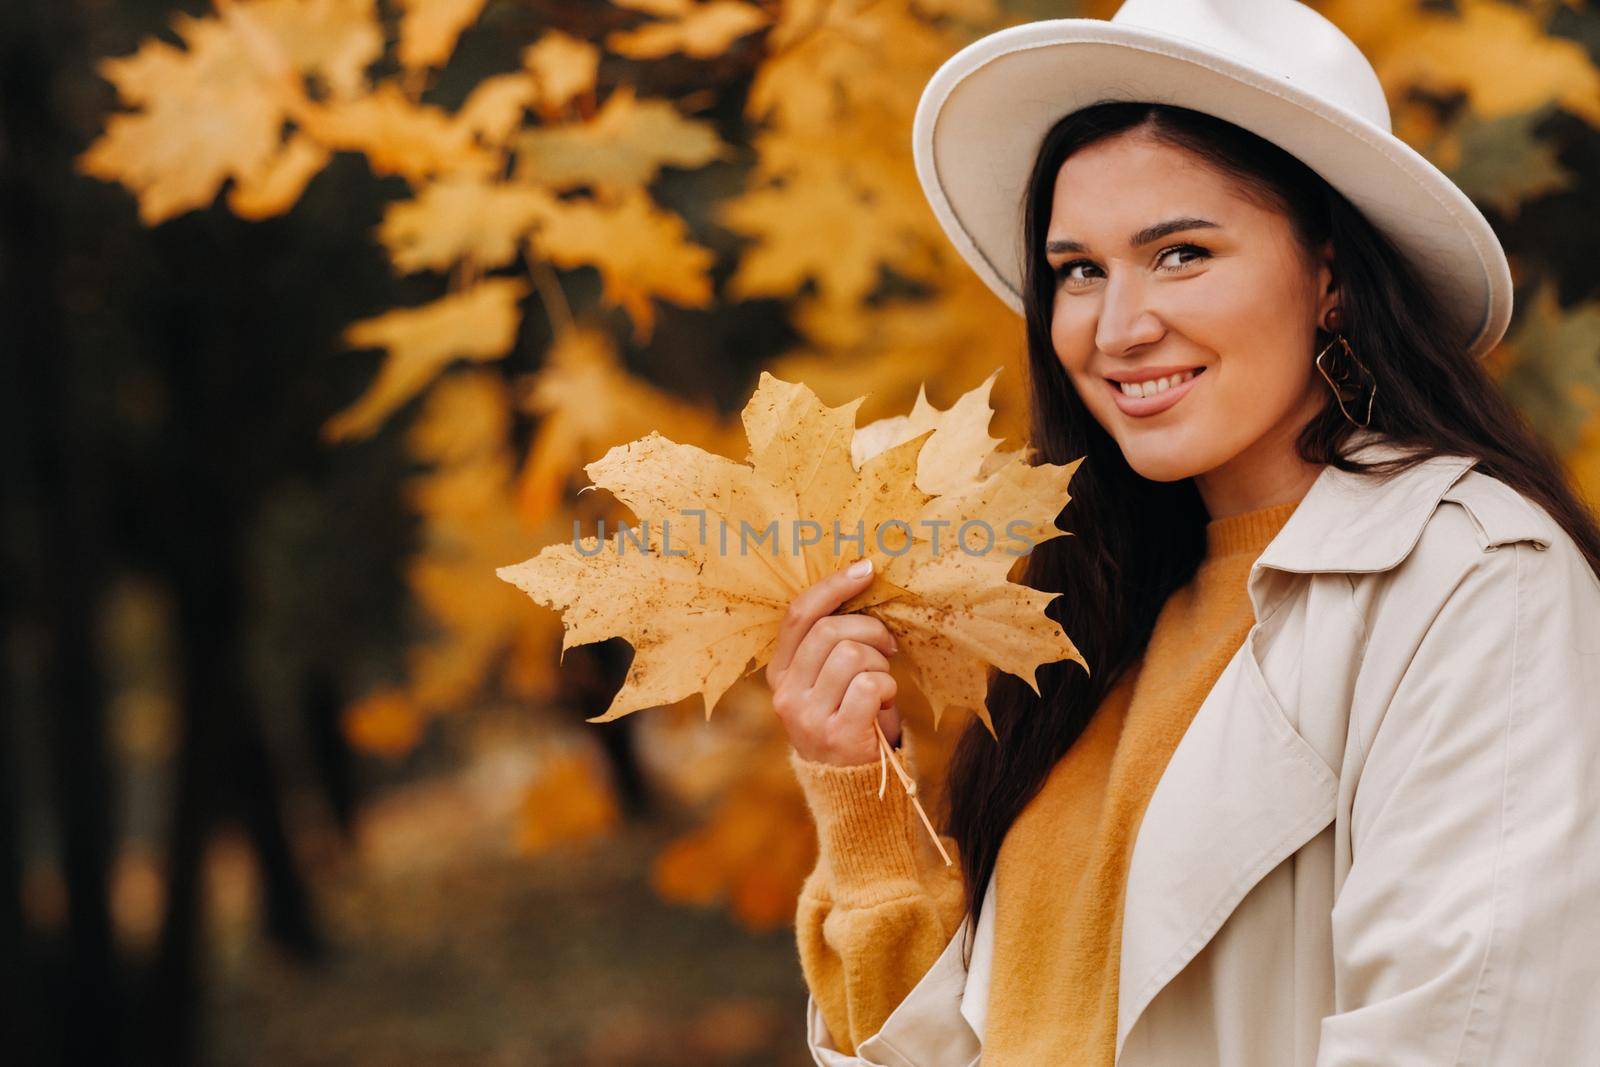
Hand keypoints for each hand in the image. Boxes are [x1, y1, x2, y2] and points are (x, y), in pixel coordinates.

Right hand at [765, 558, 901, 765]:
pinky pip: (871, 684)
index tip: (866, 569)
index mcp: (779, 673)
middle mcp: (786, 693)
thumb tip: (860, 585)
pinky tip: (882, 705)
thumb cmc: (850, 718)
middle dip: (870, 630)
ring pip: (852, 654)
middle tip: (888, 646)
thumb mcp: (829, 681)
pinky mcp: (837, 734)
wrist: (854, 785)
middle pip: (830, 630)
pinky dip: (887, 688)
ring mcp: (808, 716)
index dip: (833, 586)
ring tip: (880, 684)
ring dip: (879, 664)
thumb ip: (832, 644)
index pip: (798, 615)